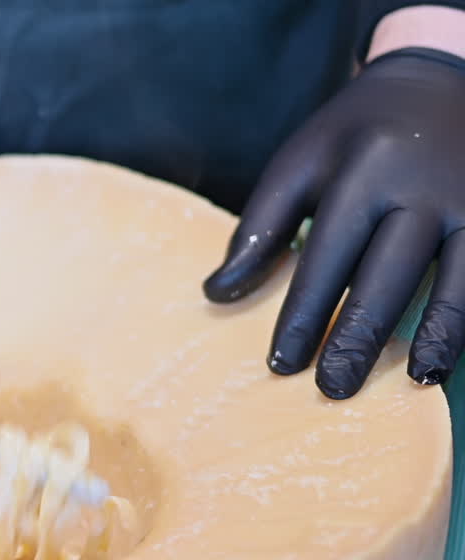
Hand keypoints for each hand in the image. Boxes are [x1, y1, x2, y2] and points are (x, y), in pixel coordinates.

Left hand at [203, 47, 464, 398]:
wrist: (439, 74)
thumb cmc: (355, 135)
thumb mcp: (299, 164)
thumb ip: (258, 228)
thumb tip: (216, 294)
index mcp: (361, 172)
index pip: (325, 259)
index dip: (303, 315)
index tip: (282, 364)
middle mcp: (422, 187)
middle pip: (387, 275)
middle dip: (359, 337)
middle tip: (333, 388)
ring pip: (457, 279)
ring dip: (440, 334)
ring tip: (417, 380)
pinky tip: (453, 353)